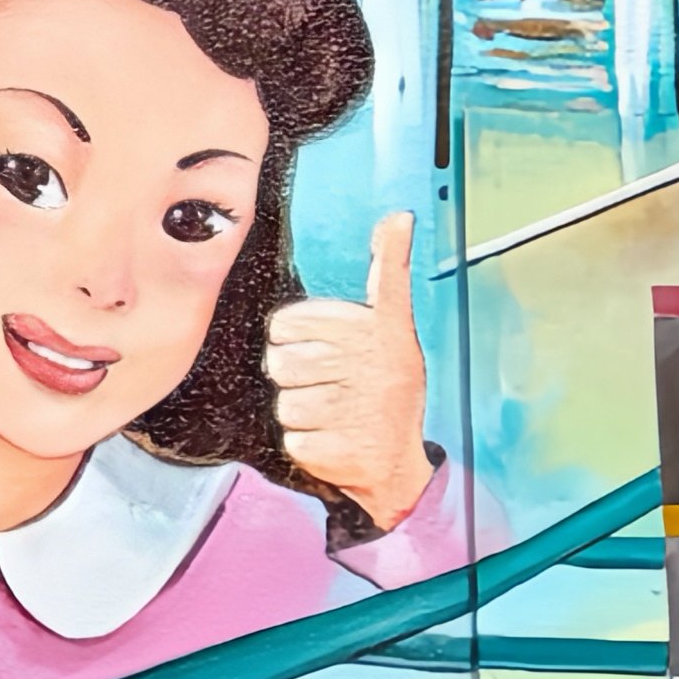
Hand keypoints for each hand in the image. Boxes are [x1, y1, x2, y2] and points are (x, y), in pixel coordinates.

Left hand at [267, 207, 434, 533]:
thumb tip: (398, 216)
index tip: (323, 346)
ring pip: (283, 402)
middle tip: (331, 384)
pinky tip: (333, 439)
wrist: (399, 461)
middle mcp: (368, 367)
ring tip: (334, 412)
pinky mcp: (334, 449)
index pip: (286, 324)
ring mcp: (352, 411)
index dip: (294, 337)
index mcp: (376, 330)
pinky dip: (305, 442)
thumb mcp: (392, 323)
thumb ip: (387, 271)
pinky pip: (291, 438)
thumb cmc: (387, 383)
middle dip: (296, 376)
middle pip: (279, 364)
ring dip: (300, 411)